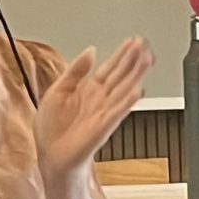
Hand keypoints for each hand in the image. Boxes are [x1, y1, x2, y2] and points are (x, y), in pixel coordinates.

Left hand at [34, 37, 149, 184]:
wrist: (51, 156)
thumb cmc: (52, 130)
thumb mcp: (56, 90)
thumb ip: (74, 71)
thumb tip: (90, 51)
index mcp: (88, 90)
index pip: (110, 68)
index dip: (121, 54)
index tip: (133, 42)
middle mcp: (100, 100)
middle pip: (121, 75)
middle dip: (133, 60)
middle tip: (145, 45)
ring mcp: (104, 112)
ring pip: (123, 89)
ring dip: (136, 75)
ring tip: (147, 60)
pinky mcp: (103, 126)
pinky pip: (118, 112)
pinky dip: (127, 102)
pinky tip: (137, 91)